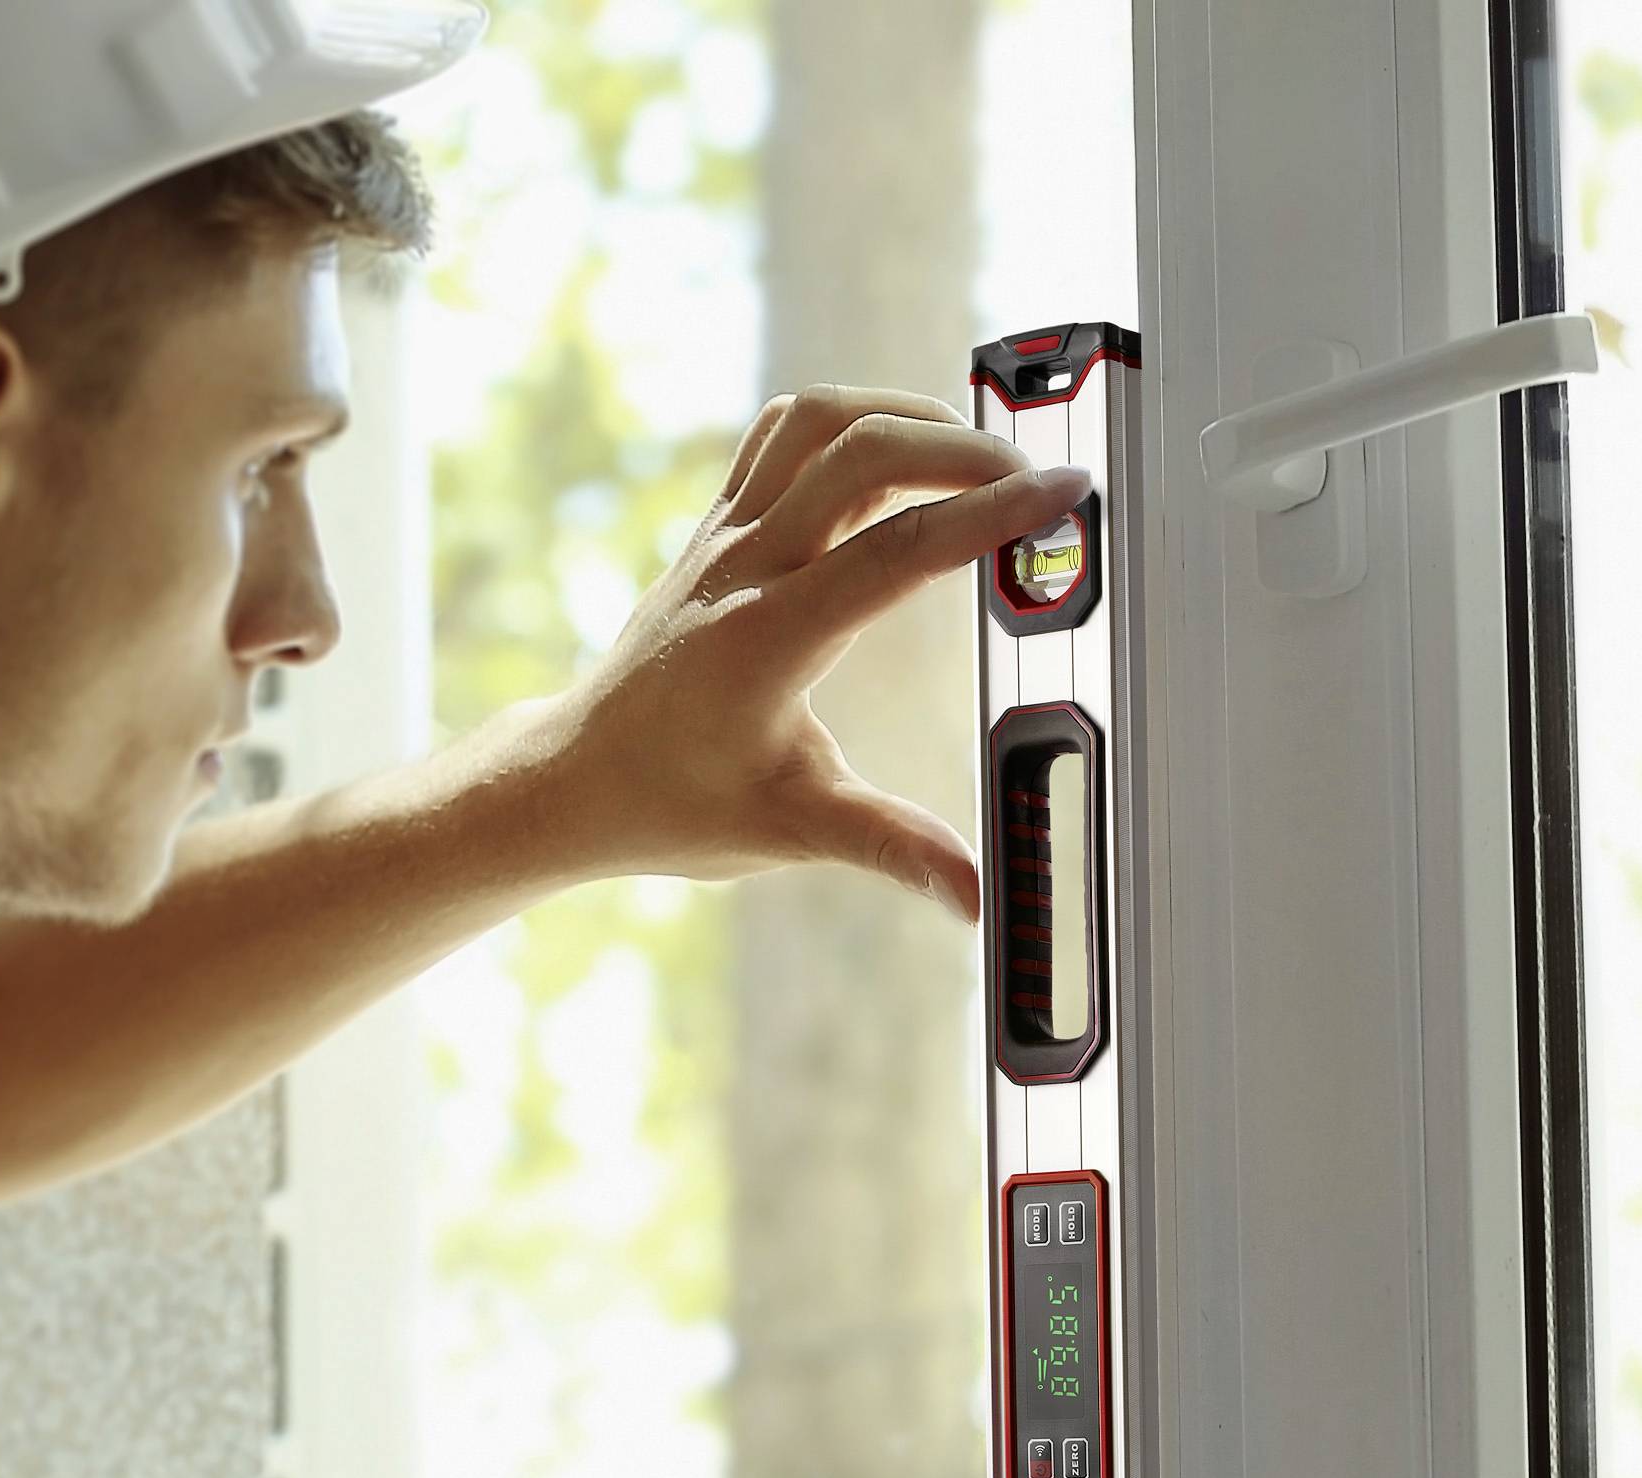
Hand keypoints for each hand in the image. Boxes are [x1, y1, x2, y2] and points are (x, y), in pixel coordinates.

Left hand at [550, 385, 1090, 924]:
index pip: (900, 549)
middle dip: (964, 449)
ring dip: (906, 417)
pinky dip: (852, 423)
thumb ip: (891, 849)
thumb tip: (973, 896)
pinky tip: (898, 455)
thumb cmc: (673, 804)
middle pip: (863, 452)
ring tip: (976, 457)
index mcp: (769, 637)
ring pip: (818, 420)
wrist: (578, 777)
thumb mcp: (791, 830)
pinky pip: (784, 435)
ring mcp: (724, 535)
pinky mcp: (717, 526)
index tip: (1064, 496)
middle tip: (1034, 481)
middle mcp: (743, 566)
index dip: (993, 513)